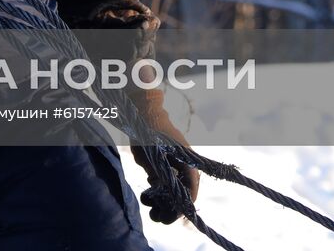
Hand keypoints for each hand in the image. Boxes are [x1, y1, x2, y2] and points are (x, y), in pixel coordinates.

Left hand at [127, 86, 199, 224]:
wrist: (141, 114)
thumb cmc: (149, 130)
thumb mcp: (155, 153)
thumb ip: (162, 172)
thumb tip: (168, 192)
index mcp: (186, 161)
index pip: (191, 186)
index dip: (184, 203)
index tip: (174, 214)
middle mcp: (182, 165)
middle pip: (182, 192)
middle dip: (171, 208)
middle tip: (158, 218)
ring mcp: (172, 166)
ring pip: (171, 191)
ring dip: (162, 203)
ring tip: (150, 211)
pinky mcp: (162, 166)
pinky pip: (163, 185)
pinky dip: (156, 193)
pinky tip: (146, 195)